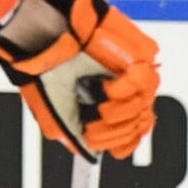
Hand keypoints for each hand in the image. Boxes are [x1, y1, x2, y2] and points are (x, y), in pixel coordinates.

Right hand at [0, 0, 159, 158]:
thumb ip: (74, 135)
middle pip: (141, 124)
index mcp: (106, 102)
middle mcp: (123, 88)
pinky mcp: (140, 51)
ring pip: (146, 105)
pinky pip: (147, 80)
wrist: (40, 32)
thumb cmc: (43, 68)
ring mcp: (134, 69)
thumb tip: (91, 155)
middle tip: (96, 115)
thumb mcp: (55, 111)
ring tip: (100, 96)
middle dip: (116, 128)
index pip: (132, 136)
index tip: (94, 136)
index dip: (117, 142)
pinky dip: (127, 89)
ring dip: (121, 110)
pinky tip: (110, 84)